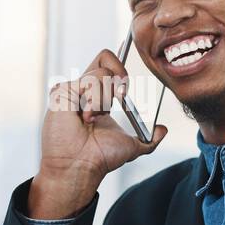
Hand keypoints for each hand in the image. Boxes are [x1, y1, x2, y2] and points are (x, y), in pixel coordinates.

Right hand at [29, 49, 167, 217]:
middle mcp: (85, 89)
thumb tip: (163, 130)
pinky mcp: (62, 91)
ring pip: (101, 72)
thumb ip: (149, 139)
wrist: (82, 167)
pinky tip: (85, 118)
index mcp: (99, 96)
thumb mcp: (131, 146)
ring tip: (93, 120)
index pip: (109, 64)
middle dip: (120, 76)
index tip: (127, 87)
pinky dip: (94, 101)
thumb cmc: (99, 158)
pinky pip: (88, 81)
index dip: (121, 66)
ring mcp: (72, 88)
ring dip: (105, 99)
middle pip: (105, 57)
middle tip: (121, 97)